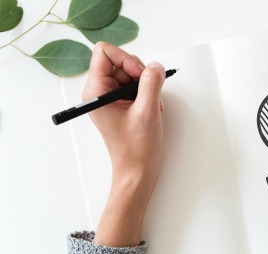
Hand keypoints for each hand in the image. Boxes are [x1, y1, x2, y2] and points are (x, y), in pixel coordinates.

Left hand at [82, 42, 165, 246]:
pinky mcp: (120, 104)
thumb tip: (155, 66)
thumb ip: (151, 83)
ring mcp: (109, 98)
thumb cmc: (136, 149)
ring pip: (130, 73)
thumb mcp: (147, 112)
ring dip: (146, 85)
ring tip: (151, 105)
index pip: (105, 52)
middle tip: (148, 93)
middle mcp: (99, 92)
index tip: (140, 75)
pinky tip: (151, 109)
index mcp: (96, 92)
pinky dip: (147, 93)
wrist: (137, 171)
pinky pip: (134, 86)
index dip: (126, 58)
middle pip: (120, 61)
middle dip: (140, 73)